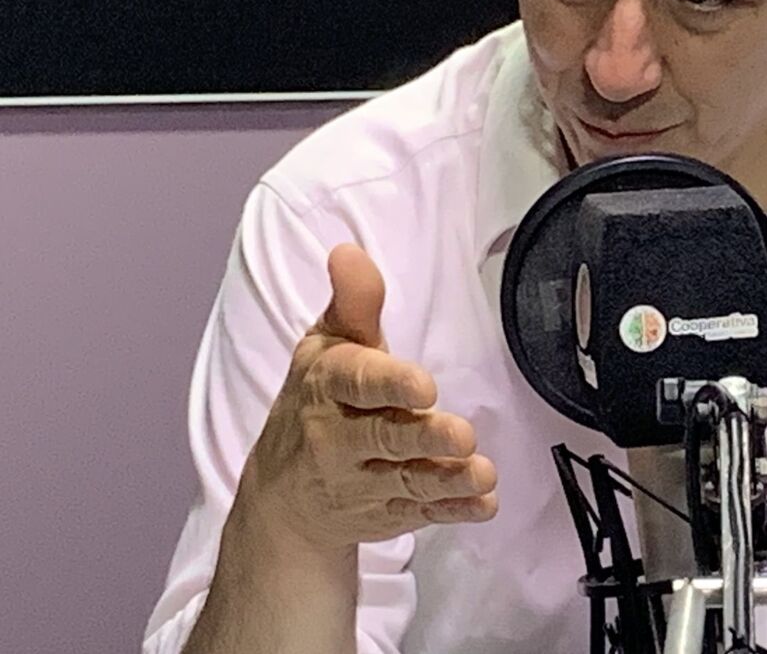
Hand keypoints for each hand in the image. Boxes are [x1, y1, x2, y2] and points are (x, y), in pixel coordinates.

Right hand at [233, 244, 497, 554]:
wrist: (283, 497)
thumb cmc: (318, 401)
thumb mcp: (327, 348)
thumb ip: (353, 305)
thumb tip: (348, 252)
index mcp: (327, 387)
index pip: (356, 383)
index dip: (389, 384)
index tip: (424, 386)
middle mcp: (339, 439)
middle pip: (385, 438)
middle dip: (423, 437)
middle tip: (462, 434)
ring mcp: (364, 483)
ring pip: (408, 481)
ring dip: (447, 479)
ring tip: (483, 473)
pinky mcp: (388, 513)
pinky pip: (422, 513)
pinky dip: (453, 512)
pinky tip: (483, 504)